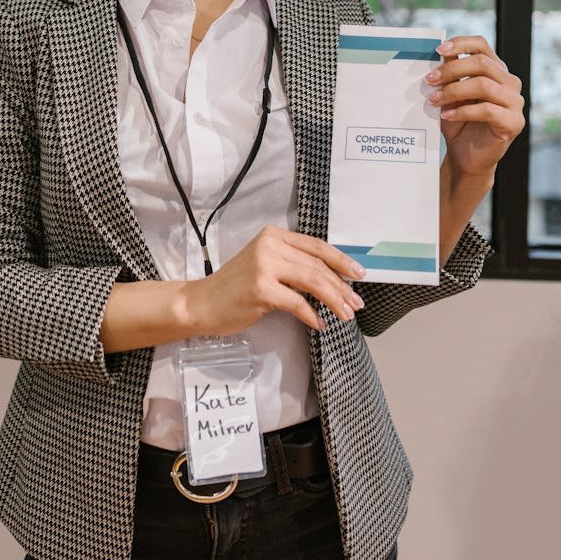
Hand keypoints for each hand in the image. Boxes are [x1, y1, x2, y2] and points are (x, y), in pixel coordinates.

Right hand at [188, 225, 366, 335]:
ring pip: (312, 281)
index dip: (341, 260)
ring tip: (346, 314)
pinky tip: (319, 324)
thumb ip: (291, 265)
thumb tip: (330, 279)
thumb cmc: (234, 288)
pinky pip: (297, 303)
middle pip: (318, 265)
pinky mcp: (261, 288)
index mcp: (273, 236)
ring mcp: (264, 266)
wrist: (202, 303)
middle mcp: (270, 245)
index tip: (359, 274)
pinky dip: (312, 315)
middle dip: (342, 285)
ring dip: (334, 300)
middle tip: (356, 302)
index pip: (316, 246)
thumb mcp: (264, 266)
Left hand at [426, 35, 524, 178]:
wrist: (465, 156)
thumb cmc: (458, 122)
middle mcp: (509, 83)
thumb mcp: (450, 95)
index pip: (482, 45)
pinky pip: (487, 110)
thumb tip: (438, 54)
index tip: (439, 50)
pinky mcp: (513, 122)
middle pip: (482, 63)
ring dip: (454, 91)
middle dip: (452, 70)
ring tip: (433, 100)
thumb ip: (449, 75)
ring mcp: (514, 102)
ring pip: (484, 85)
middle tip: (429, 80)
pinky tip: (447, 115)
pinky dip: (463, 111)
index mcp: (495, 70)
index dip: (461, 43)